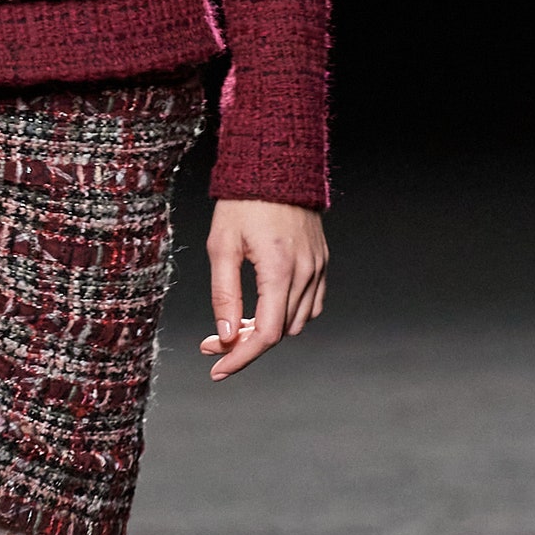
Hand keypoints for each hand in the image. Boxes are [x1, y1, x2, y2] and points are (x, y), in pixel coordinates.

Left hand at [202, 200, 327, 379]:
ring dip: (267, 331)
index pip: (267, 334)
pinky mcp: (322, 262)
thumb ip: (224, 295)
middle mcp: (306, 273)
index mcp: (280, 270)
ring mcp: (318, 268)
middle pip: (280, 333)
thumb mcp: (221, 247)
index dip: (241, 359)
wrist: (276, 165)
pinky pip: (311, 304)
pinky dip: (287, 315)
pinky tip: (263, 309)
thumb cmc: (242, 202)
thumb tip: (227, 337)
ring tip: (237, 323)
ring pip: (297, 322)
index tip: (217, 370)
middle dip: (246, 344)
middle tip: (213, 342)